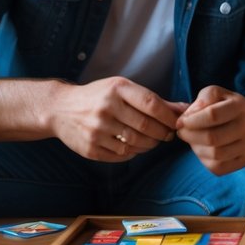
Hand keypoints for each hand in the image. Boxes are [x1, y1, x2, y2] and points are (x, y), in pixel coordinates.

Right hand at [49, 76, 184, 161]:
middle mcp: (106, 108)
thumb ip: (152, 99)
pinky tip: (135, 147)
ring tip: (153, 141)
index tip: (178, 123)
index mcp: (116, 89)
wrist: (60, 109)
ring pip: (135, 143)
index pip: (151, 104)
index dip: (169, 116)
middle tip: (168, 135)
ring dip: (150, 145)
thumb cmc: (98, 96)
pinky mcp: (91, 148)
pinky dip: (134, 153)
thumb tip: (184, 109)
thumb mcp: (121, 89)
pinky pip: (121, 155)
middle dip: (163, 133)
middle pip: (146, 126)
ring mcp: (97, 130)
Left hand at [176, 86, 244, 174]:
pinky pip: (219, 168)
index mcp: (241, 106)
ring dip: (196, 148)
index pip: (213, 115)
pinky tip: (202, 149)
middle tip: (181, 132)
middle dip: (190, 136)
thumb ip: (203, 99)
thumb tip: (189, 116)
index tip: (180, 122)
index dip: (191, 120)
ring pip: (215, 155)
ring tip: (192, 139)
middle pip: (212, 138)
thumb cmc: (225, 105)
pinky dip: (204, 160)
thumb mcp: (215, 93)